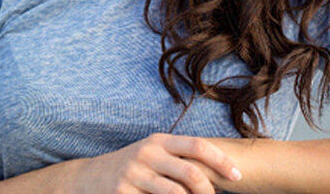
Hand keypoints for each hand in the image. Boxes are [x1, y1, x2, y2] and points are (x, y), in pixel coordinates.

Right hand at [71, 133, 241, 193]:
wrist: (91, 178)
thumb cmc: (132, 167)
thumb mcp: (153, 154)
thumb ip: (179, 158)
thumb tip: (217, 173)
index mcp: (159, 141)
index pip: (197, 146)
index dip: (221, 160)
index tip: (238, 176)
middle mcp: (148, 153)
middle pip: (190, 172)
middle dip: (209, 191)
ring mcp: (135, 173)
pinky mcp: (123, 193)